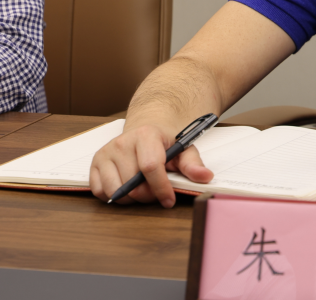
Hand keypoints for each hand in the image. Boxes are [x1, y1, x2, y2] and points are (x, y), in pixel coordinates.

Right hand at [89, 124, 213, 207]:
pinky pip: (100, 191)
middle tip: (158, 194)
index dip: (161, 188)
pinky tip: (127, 189)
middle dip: (149, 195)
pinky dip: (114, 197)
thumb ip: (193, 164)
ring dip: (132, 198)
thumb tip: (205, 177)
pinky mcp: (95, 163)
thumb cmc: (164, 142)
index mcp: (146, 134)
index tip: (169, 200)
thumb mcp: (183, 149)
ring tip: (144, 190)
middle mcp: (122, 142)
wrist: (145, 130)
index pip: (151, 167)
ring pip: (116, 190)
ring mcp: (106, 152)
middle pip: (133, 183)